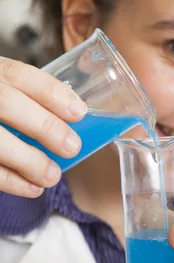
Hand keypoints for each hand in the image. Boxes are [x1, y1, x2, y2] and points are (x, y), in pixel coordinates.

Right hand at [0, 57, 86, 196]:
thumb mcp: (3, 90)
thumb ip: (26, 100)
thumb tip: (72, 122)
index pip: (19, 74)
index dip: (51, 92)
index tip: (78, 112)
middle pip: (6, 103)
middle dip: (44, 127)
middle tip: (72, 147)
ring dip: (27, 161)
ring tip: (52, 176)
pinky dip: (9, 180)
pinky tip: (31, 188)